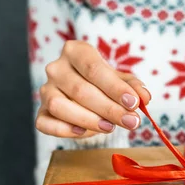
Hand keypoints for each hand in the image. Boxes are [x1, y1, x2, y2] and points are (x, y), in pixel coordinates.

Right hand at [36, 40, 150, 137]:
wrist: (84, 92)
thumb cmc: (103, 83)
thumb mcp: (121, 80)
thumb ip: (133, 87)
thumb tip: (144, 98)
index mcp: (75, 51)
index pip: (93, 69)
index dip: (114, 87)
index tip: (133, 103)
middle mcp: (56, 68)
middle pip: (80, 90)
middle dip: (109, 109)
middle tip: (131, 122)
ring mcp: (46, 90)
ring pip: (60, 106)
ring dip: (88, 120)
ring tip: (110, 127)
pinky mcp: (40, 111)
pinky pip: (45, 123)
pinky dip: (63, 129)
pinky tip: (82, 132)